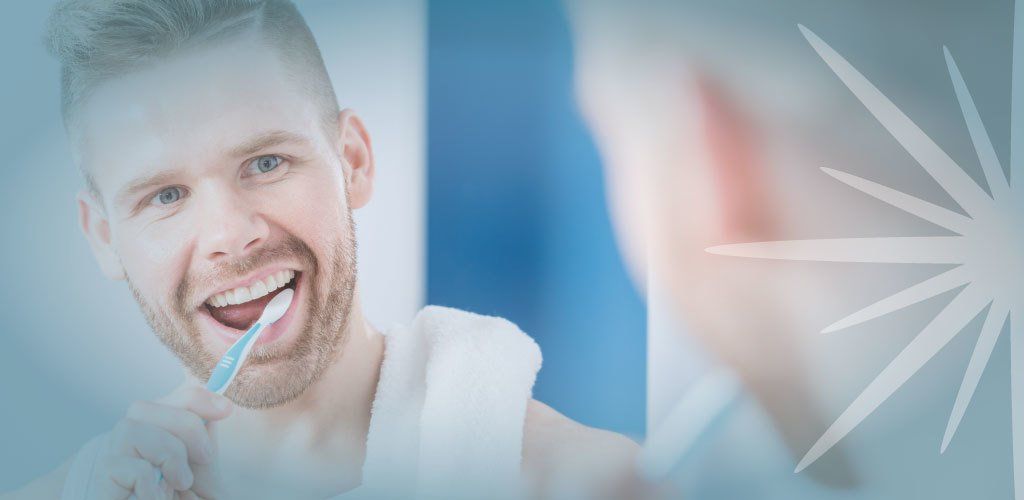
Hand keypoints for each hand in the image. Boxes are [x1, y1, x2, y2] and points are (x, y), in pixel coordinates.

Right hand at [88, 385, 232, 498]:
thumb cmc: (182, 497)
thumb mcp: (200, 471)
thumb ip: (202, 440)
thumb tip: (222, 406)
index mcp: (156, 429)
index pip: (174, 396)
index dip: (200, 397)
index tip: (228, 411)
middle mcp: (131, 438)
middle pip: (143, 406)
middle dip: (184, 427)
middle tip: (205, 457)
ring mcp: (113, 457)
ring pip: (129, 430)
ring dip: (167, 453)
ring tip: (179, 482)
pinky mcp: (104, 481)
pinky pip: (126, 467)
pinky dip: (151, 483)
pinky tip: (158, 497)